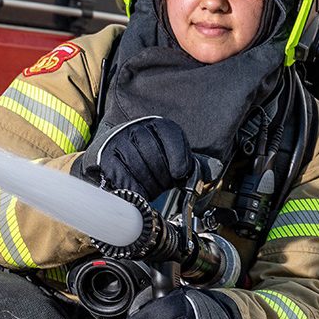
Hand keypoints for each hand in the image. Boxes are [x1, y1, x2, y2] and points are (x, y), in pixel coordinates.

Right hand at [75, 117, 191, 199]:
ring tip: (150, 190)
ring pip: (138, 166)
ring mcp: (119, 141)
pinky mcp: (106, 156)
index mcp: (159, 125)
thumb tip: (213, 172)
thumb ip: (192, 165)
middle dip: (162, 178)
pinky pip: (122, 175)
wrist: (115, 155)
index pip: (171, 136)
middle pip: (154, 155)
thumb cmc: (149, 159)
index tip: (179, 175)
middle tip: (162, 186)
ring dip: (148, 185)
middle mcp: (137, 128)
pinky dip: (133, 188)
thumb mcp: (173, 157)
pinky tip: (139, 193)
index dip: (178, 159)